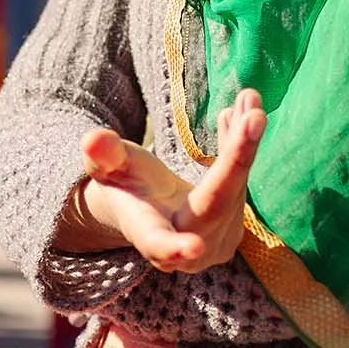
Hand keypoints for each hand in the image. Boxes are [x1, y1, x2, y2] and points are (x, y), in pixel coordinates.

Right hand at [63, 89, 265, 272]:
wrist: (145, 206)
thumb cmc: (124, 184)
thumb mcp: (109, 167)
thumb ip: (104, 155)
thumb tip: (94, 139)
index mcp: (148, 234)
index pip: (159, 243)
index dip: (174, 248)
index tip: (193, 248)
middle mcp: (186, 243)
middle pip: (218, 201)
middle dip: (238, 158)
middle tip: (254, 115)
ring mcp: (216, 241)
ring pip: (236, 186)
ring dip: (245, 141)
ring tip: (249, 98)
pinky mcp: (234, 227)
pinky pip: (242, 183)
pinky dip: (243, 147)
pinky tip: (244, 112)